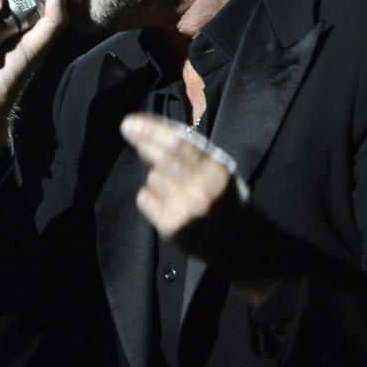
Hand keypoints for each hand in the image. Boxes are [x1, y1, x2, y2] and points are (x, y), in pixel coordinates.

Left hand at [120, 112, 281, 302]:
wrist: (239, 244)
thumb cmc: (225, 199)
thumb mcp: (221, 171)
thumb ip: (193, 153)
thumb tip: (153, 136)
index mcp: (217, 171)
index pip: (179, 144)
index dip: (152, 130)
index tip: (131, 122)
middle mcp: (201, 189)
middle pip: (163, 157)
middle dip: (142, 139)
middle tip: (128, 128)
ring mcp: (185, 209)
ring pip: (153, 176)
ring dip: (157, 176)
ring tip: (176, 189)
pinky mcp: (171, 226)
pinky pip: (145, 198)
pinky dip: (150, 197)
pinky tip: (167, 204)